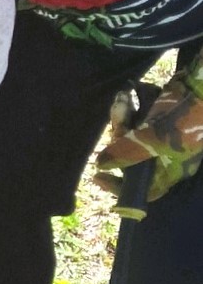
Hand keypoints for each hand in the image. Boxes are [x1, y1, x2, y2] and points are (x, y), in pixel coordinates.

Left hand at [95, 52, 202, 206]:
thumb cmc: (185, 118)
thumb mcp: (154, 138)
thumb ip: (127, 152)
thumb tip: (101, 165)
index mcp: (170, 169)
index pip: (144, 190)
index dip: (120, 187)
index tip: (97, 175)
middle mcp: (166, 155)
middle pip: (131, 156)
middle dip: (119, 138)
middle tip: (118, 120)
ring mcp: (163, 135)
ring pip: (132, 133)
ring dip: (123, 116)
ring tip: (123, 99)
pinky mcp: (159, 116)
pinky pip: (138, 116)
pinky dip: (131, 106)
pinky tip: (129, 93)